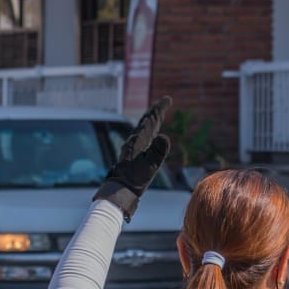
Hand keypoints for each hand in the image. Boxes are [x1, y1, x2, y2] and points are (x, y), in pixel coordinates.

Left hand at [94, 97, 172, 221]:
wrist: (120, 189)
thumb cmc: (135, 179)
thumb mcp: (150, 166)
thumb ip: (157, 151)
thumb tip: (165, 136)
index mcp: (139, 140)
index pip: (150, 120)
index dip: (159, 109)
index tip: (167, 99)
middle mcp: (134, 141)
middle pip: (146, 121)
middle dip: (156, 111)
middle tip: (165, 101)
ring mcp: (133, 147)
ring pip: (143, 128)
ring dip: (151, 119)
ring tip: (158, 114)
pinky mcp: (133, 154)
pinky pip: (142, 137)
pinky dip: (148, 130)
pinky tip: (150, 135)